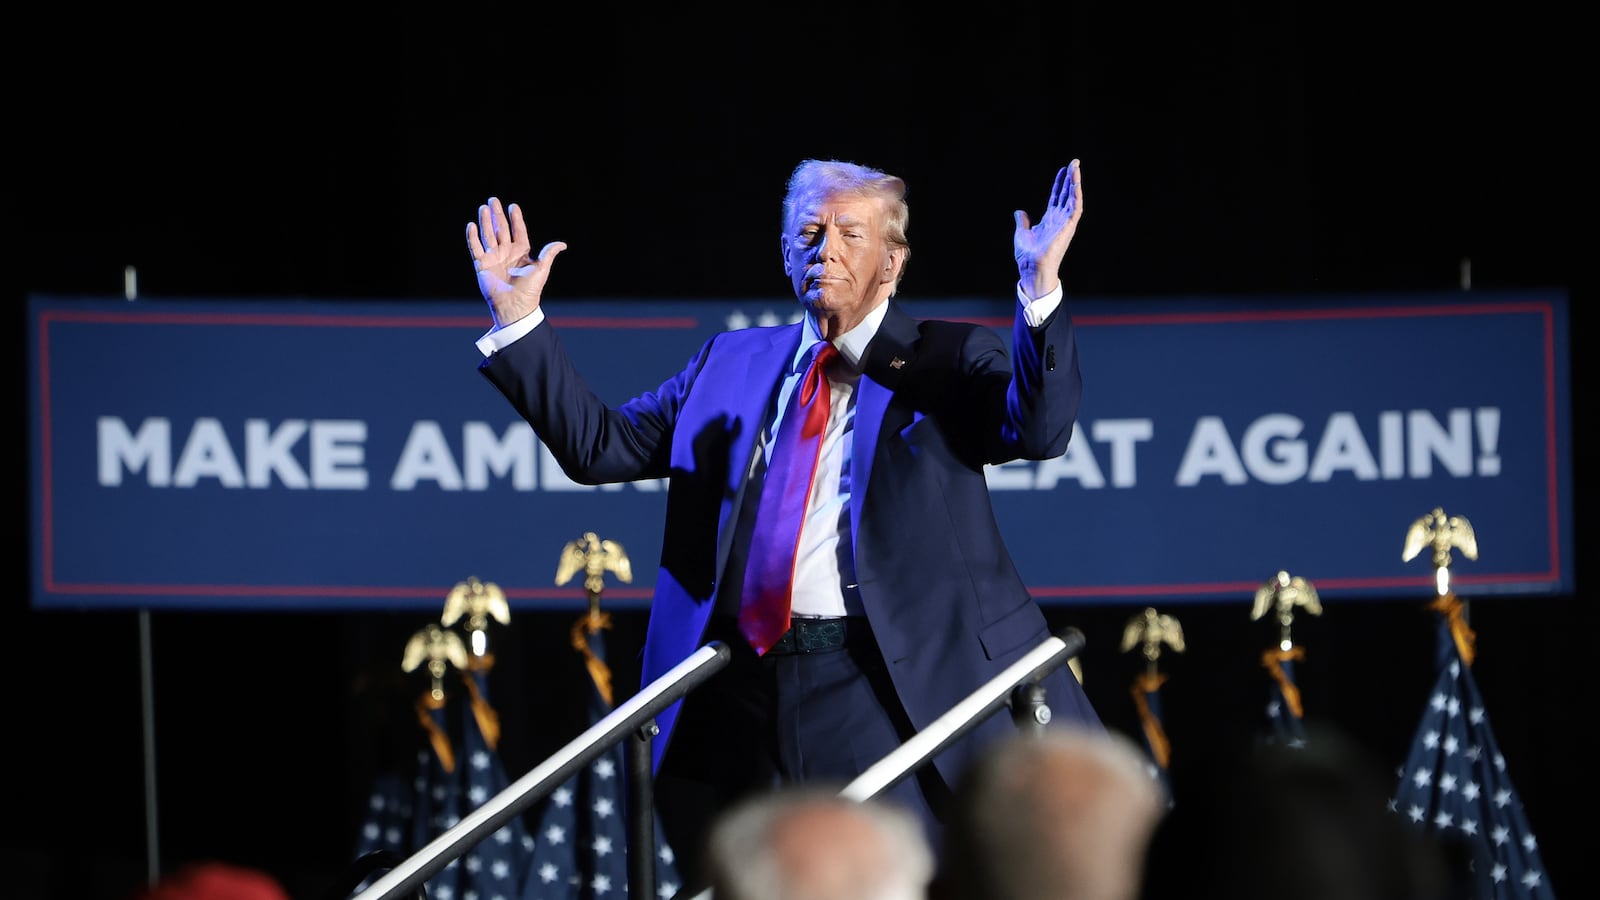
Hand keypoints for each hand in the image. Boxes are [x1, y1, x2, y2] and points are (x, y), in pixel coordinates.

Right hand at [465, 197, 566, 328]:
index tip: (513, 206)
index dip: (516, 219)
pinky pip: (475, 247)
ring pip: (488, 235)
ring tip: (483, 208)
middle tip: (493, 200)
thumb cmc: (530, 289)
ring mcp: (493, 258)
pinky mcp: (482, 265)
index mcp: (521, 252)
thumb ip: (549, 253)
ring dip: (485, 221)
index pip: (518, 231)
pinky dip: (472, 237)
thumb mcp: (542, 268)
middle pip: (500, 229)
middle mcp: (506, 253)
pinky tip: (472, 225)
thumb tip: (563, 244)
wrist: (514, 305)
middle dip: (497, 215)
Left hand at [1013, 159, 1082, 299]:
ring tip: (1076, 168)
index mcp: (1050, 219)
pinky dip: (1077, 196)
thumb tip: (1019, 212)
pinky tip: (1076, 183)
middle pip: (1067, 194)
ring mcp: (1065, 223)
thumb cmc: (1028, 255)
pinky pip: (1075, 209)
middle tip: (1075, 162)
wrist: (1031, 267)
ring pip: (1073, 198)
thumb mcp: (1022, 233)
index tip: (1063, 170)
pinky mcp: (1068, 227)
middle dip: (1071, 178)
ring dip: (1075, 183)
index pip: (1057, 197)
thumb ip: (1022, 221)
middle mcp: (1059, 219)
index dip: (1060, 183)